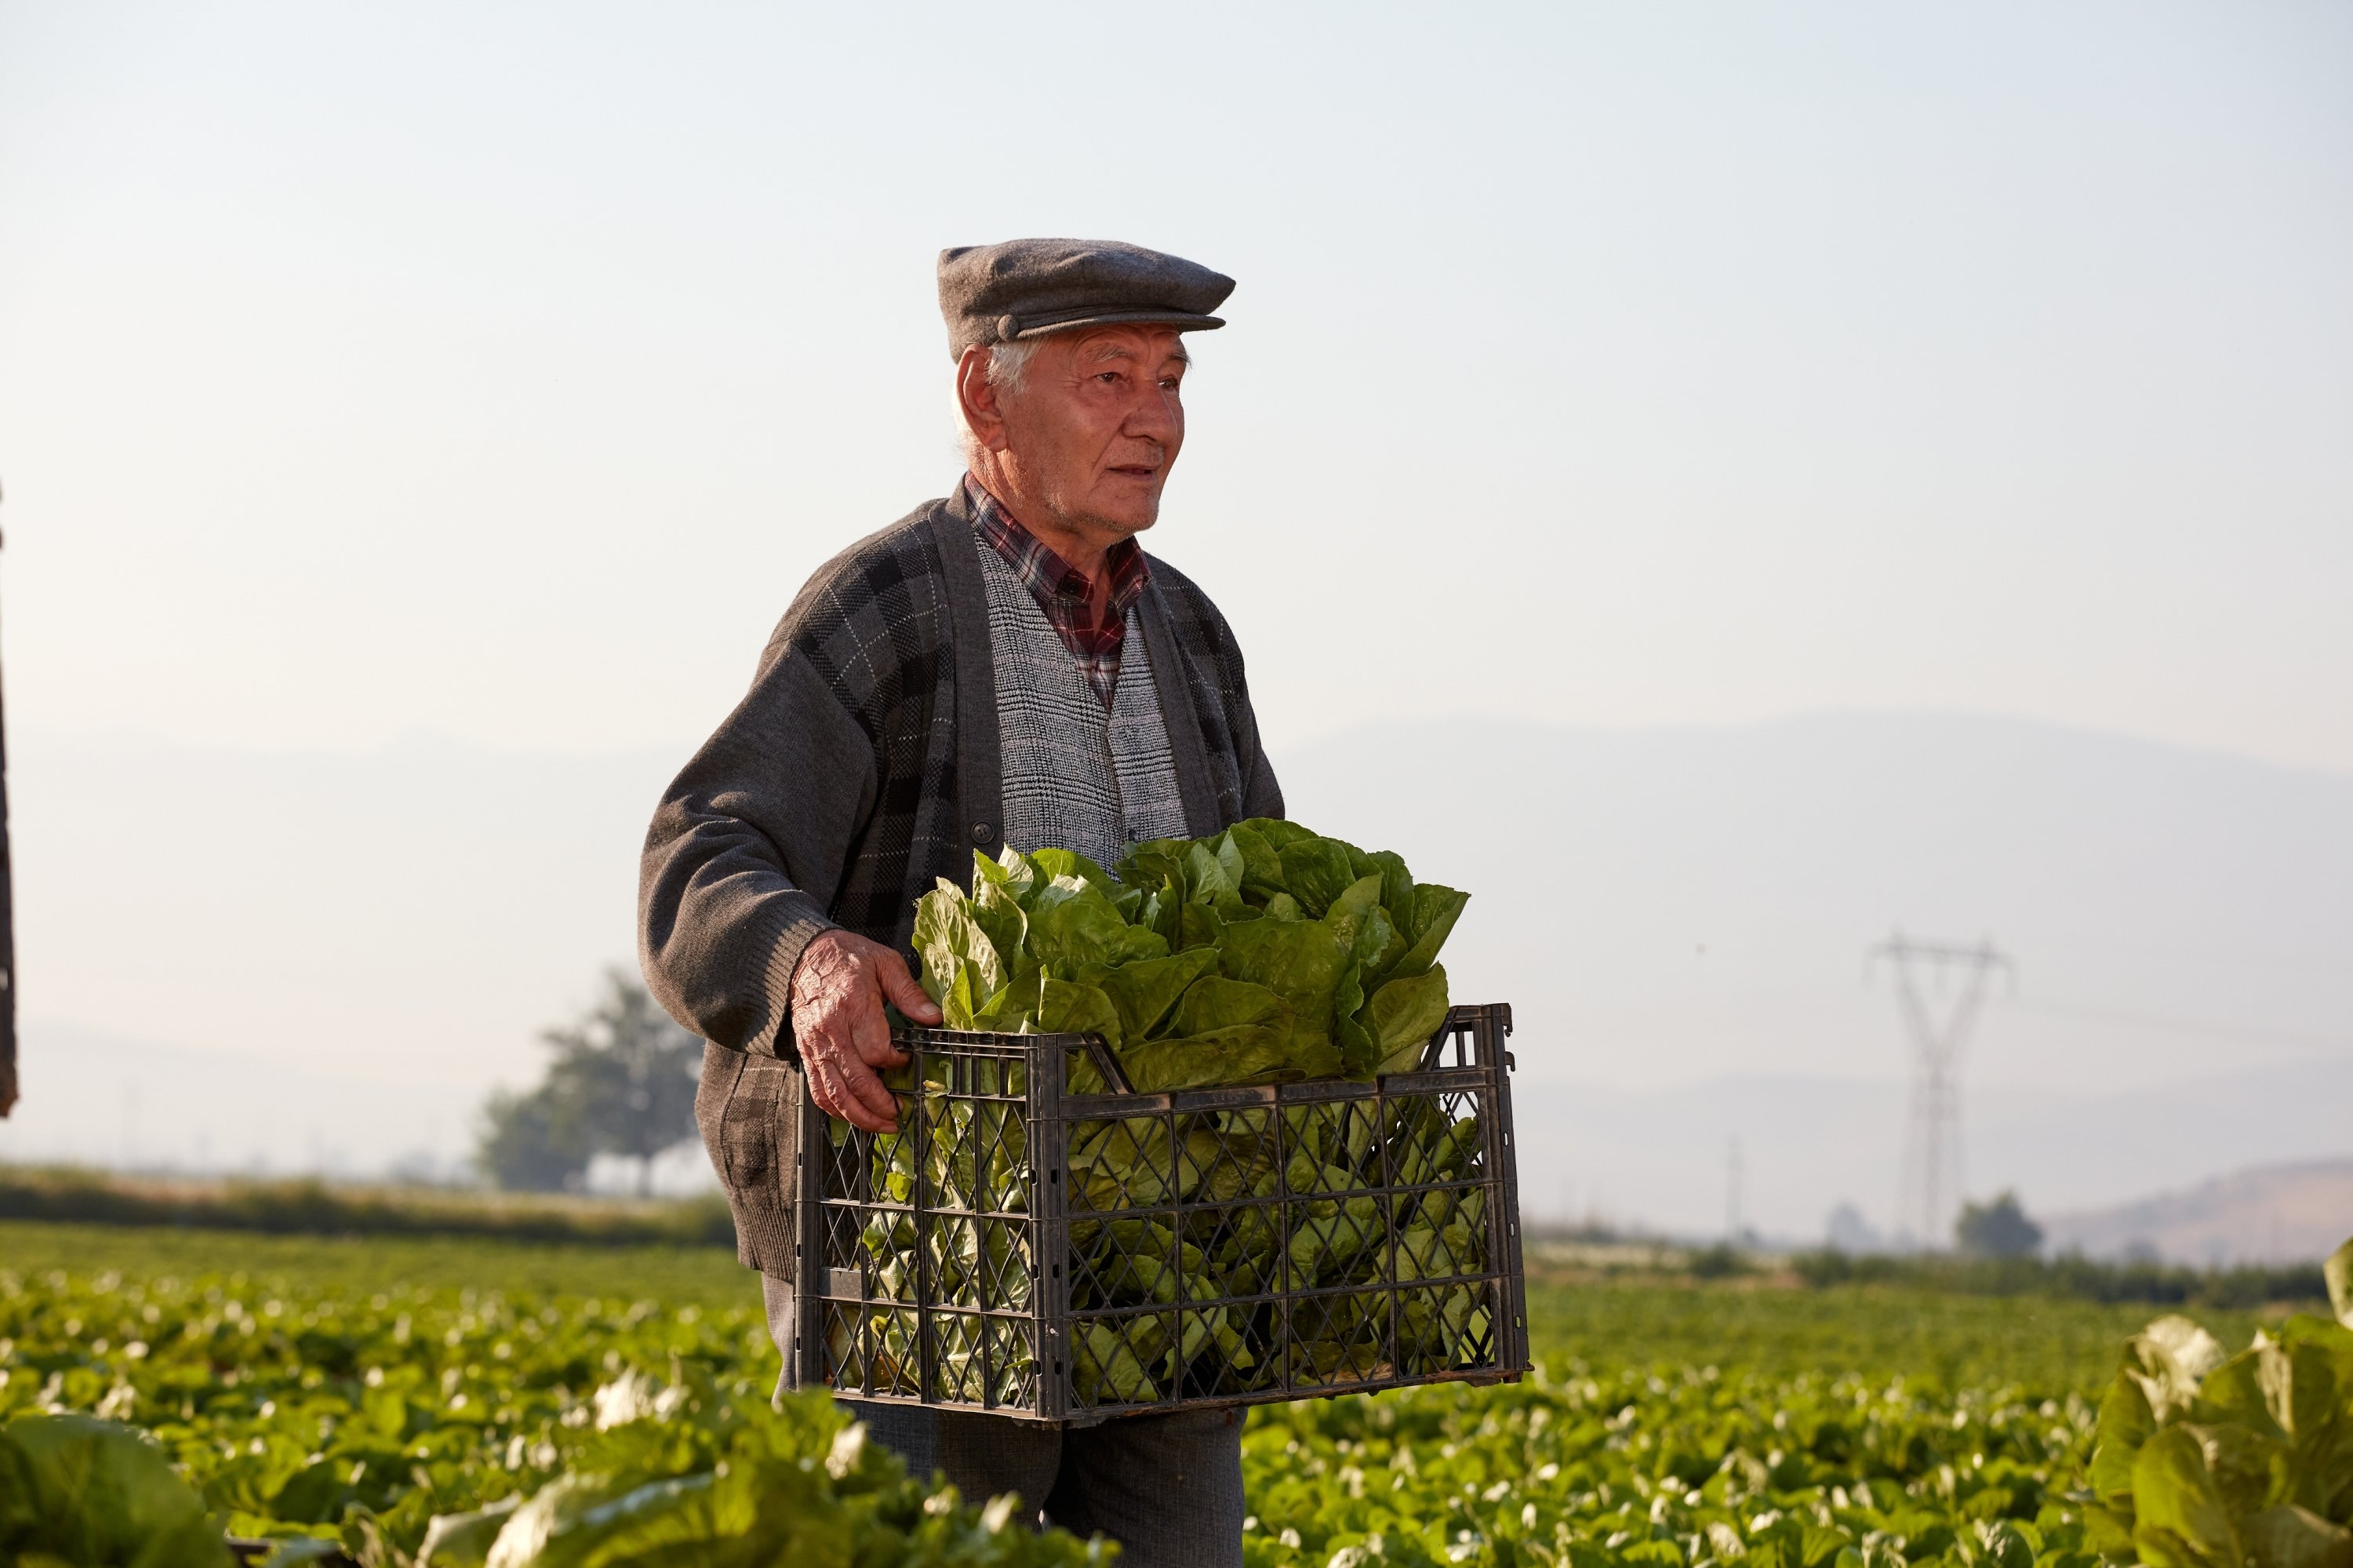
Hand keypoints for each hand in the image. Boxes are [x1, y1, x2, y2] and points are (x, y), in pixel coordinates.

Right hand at [789, 930, 941, 1132]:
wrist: (804, 956)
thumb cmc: (848, 958)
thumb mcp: (885, 963)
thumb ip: (909, 993)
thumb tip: (933, 1018)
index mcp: (853, 1005)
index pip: (875, 1050)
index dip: (894, 1062)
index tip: (906, 1060)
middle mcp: (831, 1030)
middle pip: (855, 1080)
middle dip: (879, 1103)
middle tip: (899, 1113)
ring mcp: (816, 1045)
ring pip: (834, 1093)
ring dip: (859, 1115)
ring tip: (882, 1125)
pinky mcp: (806, 1053)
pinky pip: (817, 1089)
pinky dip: (834, 1109)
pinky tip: (852, 1116)